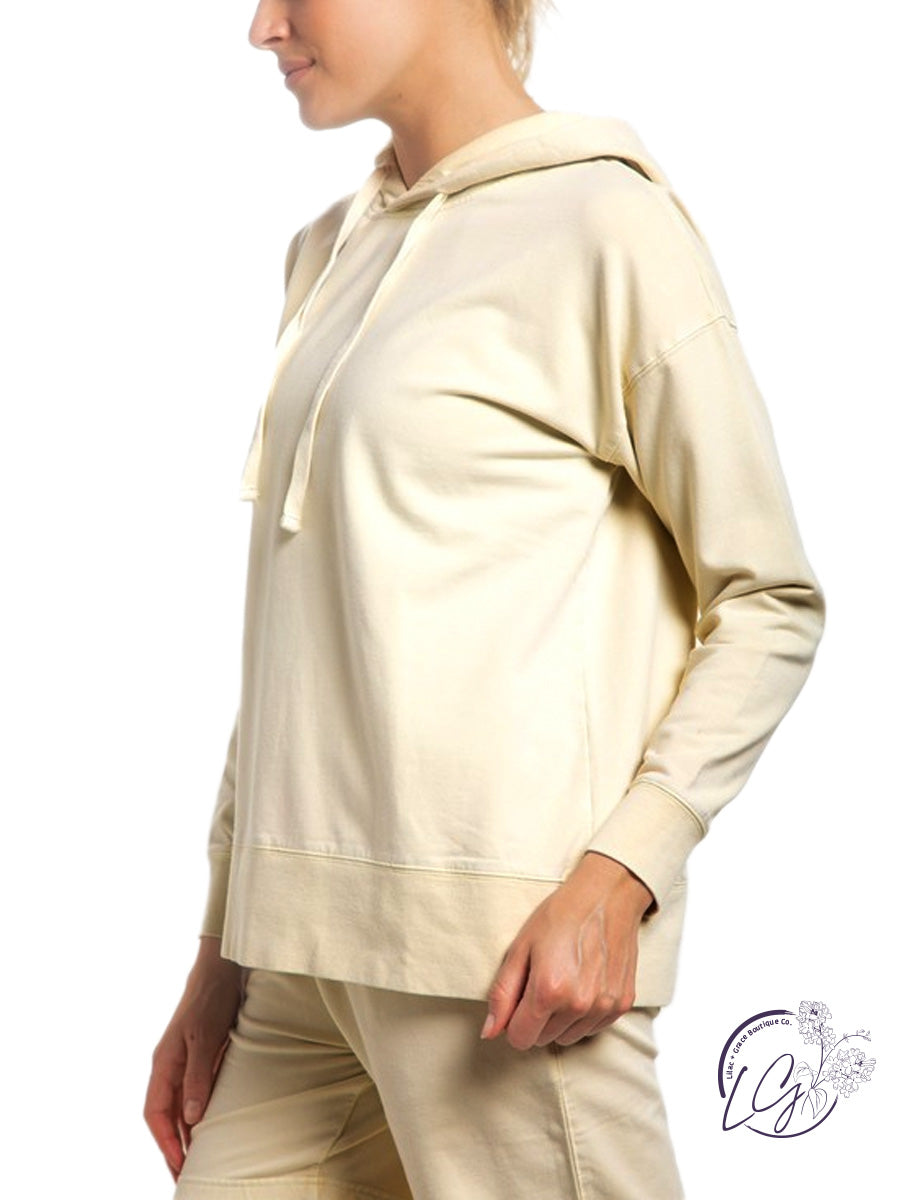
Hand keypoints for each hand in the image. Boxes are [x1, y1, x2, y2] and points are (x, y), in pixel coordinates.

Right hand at [144, 937, 245, 1181]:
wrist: (223, 969)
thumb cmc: (211, 1000)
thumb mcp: (204, 1038)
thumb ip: (197, 1076)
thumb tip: (192, 1118)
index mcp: (164, 1064)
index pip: (155, 1113)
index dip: (165, 1141)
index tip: (178, 1166)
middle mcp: (171, 1067)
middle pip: (166, 1115)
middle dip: (172, 1146)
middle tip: (184, 1176)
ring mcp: (186, 1062)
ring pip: (181, 1107)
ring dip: (186, 1133)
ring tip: (197, 1161)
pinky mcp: (203, 1057)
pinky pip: (196, 1093)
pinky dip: (199, 1114)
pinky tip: (210, 1127)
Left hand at [480, 852, 653, 1050]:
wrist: (606, 896)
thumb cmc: (560, 916)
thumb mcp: (520, 947)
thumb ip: (502, 993)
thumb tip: (489, 1032)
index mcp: (549, 991)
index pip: (521, 1039)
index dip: (514, 1020)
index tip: (520, 998)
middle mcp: (579, 1005)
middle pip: (544, 1039)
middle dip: (537, 1018)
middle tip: (543, 980)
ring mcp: (604, 1007)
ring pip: (568, 1037)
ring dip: (561, 1019)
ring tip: (565, 980)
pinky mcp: (622, 1004)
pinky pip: (592, 1029)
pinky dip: (583, 1014)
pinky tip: (584, 983)